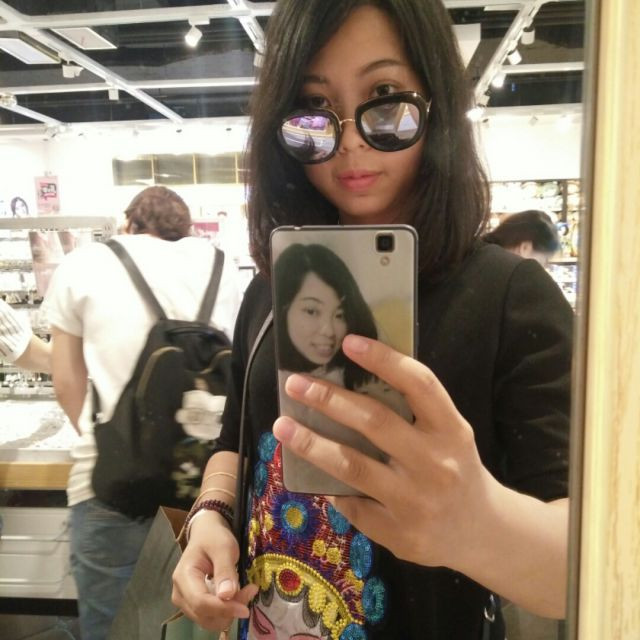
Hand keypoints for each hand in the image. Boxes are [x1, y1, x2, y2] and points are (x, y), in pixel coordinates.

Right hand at [171, 512, 257, 630]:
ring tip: (246, 591)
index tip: (246, 608)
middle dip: (229, 610)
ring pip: (208, 620)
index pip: (201, 603)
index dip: (224, 609)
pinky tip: (238, 596)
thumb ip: (225, 570)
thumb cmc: (214, 538)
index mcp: (183, 576)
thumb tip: (227, 595)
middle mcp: (180, 594)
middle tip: (251, 590)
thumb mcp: (224, 547)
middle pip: (204, 615)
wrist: (207, 534)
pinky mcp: (194, 605)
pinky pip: (211, 616)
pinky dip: (226, 611)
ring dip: (229, 612)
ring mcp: (186, 601)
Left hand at [272, 334, 494, 571]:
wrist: (481, 532)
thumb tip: (349, 383)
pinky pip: (352, 503)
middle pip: (374, 422)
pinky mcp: (399, 533)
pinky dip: (328, 486)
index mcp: (451, 429)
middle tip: (294, 384)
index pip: (419, 384)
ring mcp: (416, 501)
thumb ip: (413, 412)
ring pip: (352, 465)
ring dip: (311, 443)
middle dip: (328, 399)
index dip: (384, 359)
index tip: (348, 342)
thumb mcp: (448, 434)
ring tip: (282, 426)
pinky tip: (311, 475)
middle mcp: (436, 463)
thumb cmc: (455, 469)